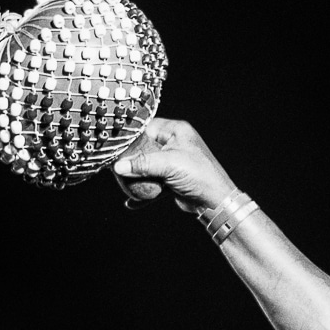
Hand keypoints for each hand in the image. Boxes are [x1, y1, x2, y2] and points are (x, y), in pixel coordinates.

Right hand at [112, 119, 237, 212]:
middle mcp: (175, 143)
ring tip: (120, 182)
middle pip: (145, 147)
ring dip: (136, 176)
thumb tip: (118, 166)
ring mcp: (173, 161)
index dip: (131, 137)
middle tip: (114, 165)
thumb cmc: (200, 175)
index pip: (147, 128)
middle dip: (131, 158)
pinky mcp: (172, 178)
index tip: (114, 145)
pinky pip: (153, 182)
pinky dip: (143, 191)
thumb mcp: (169, 164)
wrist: (216, 201)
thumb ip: (142, 163)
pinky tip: (131, 201)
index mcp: (176, 131)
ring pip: (147, 165)